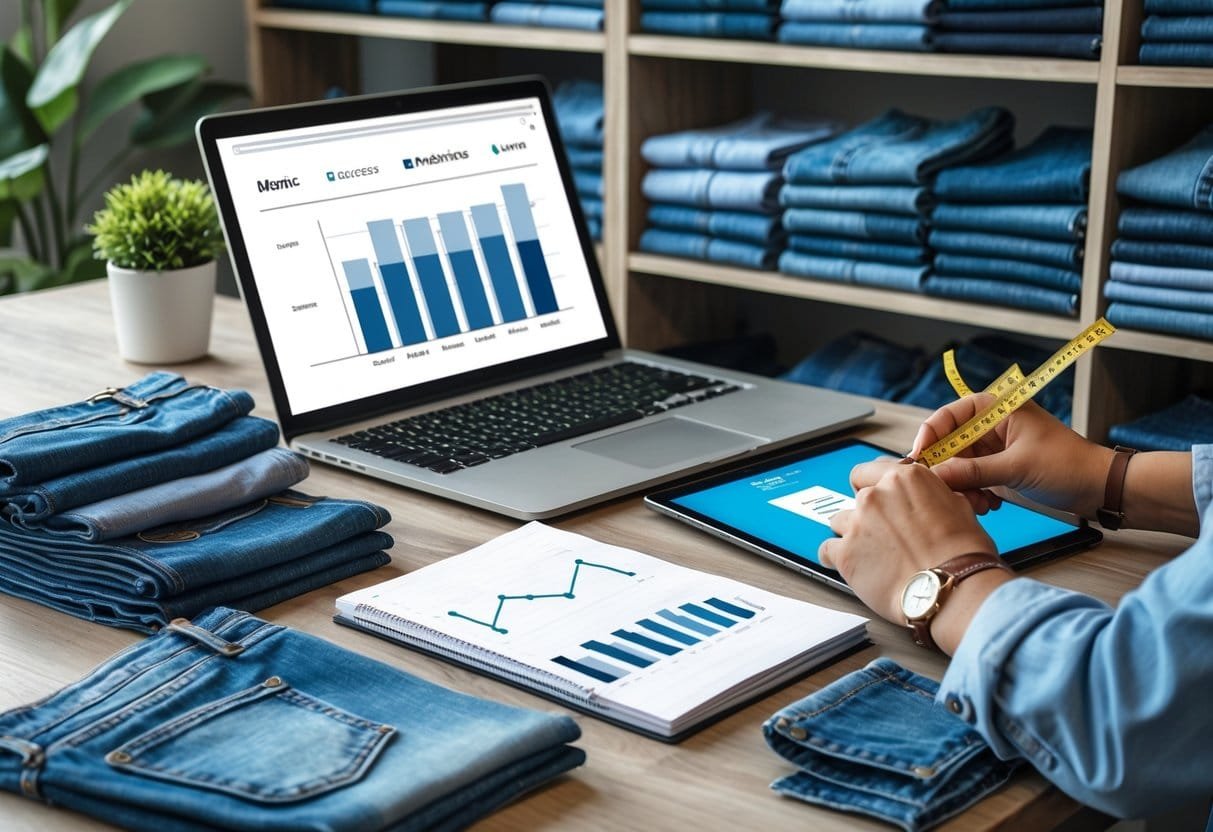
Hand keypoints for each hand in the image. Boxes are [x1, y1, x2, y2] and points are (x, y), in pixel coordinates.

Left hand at [818, 458, 997, 625]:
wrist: (952, 588)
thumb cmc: (962, 554)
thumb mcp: (958, 508)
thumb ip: (930, 496)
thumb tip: (927, 499)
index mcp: (904, 478)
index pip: (869, 470)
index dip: (873, 486)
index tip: (876, 498)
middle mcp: (876, 495)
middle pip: (856, 497)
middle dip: (867, 514)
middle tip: (883, 533)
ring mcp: (857, 523)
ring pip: (839, 522)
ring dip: (852, 535)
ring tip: (872, 554)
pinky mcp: (845, 552)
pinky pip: (826, 550)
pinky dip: (836, 558)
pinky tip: (852, 566)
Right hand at [911, 394, 1112, 519]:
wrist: (1099, 488)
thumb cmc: (1068, 464)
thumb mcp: (1016, 467)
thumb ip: (972, 471)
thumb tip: (936, 476)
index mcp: (998, 409)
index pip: (948, 415)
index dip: (930, 436)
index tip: (919, 459)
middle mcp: (992, 425)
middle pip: (950, 443)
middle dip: (948, 469)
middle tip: (947, 490)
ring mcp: (994, 448)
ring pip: (959, 464)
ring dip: (962, 485)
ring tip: (976, 503)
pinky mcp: (998, 467)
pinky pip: (972, 478)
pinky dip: (973, 492)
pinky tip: (987, 504)